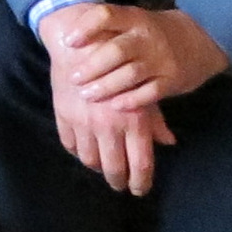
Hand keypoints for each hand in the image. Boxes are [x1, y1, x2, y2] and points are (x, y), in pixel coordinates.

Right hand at [39, 4, 174, 194]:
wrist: (82, 41)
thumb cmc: (120, 63)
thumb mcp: (143, 89)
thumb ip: (155, 120)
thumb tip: (168, 142)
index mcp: (133, 120)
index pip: (140, 165)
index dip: (141, 183)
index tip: (140, 190)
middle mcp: (108, 125)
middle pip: (114, 169)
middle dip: (119, 181)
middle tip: (121, 184)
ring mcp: (83, 122)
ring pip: (90, 160)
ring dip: (98, 168)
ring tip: (103, 166)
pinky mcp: (63, 115)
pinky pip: (70, 145)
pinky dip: (78, 152)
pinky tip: (85, 149)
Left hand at [61, 4, 228, 113]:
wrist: (197, 39)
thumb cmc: (149, 33)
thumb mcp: (131, 22)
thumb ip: (106, 29)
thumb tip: (66, 40)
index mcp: (133, 17)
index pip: (107, 16)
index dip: (86, 27)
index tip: (68, 42)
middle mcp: (146, 37)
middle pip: (116, 50)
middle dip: (92, 66)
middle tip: (73, 78)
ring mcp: (161, 59)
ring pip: (130, 74)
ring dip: (106, 86)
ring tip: (87, 95)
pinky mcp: (172, 79)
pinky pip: (150, 92)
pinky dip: (132, 100)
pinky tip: (115, 106)